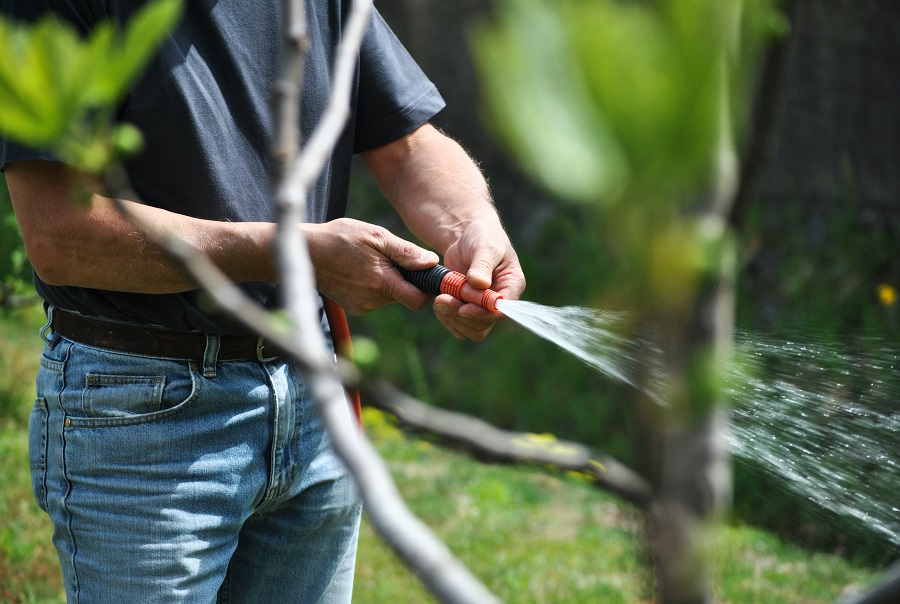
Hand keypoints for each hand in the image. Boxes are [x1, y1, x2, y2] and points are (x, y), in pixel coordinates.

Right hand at [304, 218, 438, 314]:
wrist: (304, 252)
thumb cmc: (340, 238)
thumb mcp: (375, 236)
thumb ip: (405, 252)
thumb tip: (431, 262)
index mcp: (382, 283)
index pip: (418, 300)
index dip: (426, 289)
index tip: (426, 274)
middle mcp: (373, 301)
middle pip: (404, 296)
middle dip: (404, 279)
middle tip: (389, 257)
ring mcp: (362, 306)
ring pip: (389, 296)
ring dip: (387, 281)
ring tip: (369, 261)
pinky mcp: (354, 307)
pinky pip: (375, 298)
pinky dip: (373, 286)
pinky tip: (359, 270)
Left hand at [433, 218, 525, 340]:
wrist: (466, 235)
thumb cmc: (481, 236)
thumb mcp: (484, 246)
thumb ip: (482, 265)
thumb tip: (479, 284)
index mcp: (512, 286)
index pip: (503, 311)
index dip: (483, 314)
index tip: (463, 308)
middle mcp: (499, 301)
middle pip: (485, 325)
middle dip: (463, 316)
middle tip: (442, 299)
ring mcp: (482, 307)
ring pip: (471, 329)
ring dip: (453, 319)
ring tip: (439, 300)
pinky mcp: (467, 308)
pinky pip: (458, 325)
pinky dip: (446, 318)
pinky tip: (438, 302)